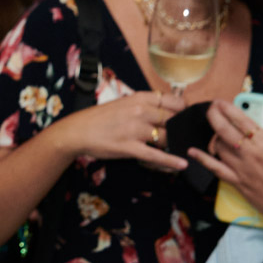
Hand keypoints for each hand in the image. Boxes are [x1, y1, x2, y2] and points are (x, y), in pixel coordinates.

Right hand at [51, 90, 188, 170]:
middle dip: (181, 128)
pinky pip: (156, 155)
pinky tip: (181, 165)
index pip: (174, 101)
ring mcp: (136, 130)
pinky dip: (171, 161)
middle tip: (185, 134)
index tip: (185, 117)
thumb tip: (162, 111)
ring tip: (182, 148)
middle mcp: (140, 111)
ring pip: (167, 137)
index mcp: (140, 98)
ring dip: (174, 143)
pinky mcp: (130, 147)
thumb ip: (143, 105)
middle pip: (174, 120)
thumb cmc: (98, 118)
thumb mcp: (123, 103)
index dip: (184, 110)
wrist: (77, 131)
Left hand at [189, 101, 262, 231]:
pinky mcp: (236, 182)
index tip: (221, 102)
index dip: (227, 109)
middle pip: (224, 131)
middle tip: (211, 108)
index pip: (241, 120)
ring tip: (218, 130)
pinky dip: (202, 159)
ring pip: (218, 147)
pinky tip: (192, 152)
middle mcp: (250, 154)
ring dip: (215, 136)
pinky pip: (215, 168)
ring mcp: (241, 169)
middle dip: (214, 116)